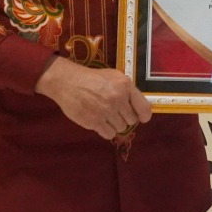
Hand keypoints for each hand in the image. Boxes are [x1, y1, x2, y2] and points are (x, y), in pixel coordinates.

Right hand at [35, 56, 153, 138]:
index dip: (144, 115)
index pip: (144, 108)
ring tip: (105, 115)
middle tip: (115, 112)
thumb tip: (138, 109)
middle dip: (124, 117)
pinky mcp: (94, 122)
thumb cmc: (92, 78)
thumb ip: (127, 91)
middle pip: (132, 120)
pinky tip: (99, 122)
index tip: (141, 117)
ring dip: (114, 124)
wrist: (67, 82)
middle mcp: (118, 99)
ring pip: (121, 128)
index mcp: (125, 86)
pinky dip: (106, 130)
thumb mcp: (114, 77)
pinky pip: (109, 134)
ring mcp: (106, 111)